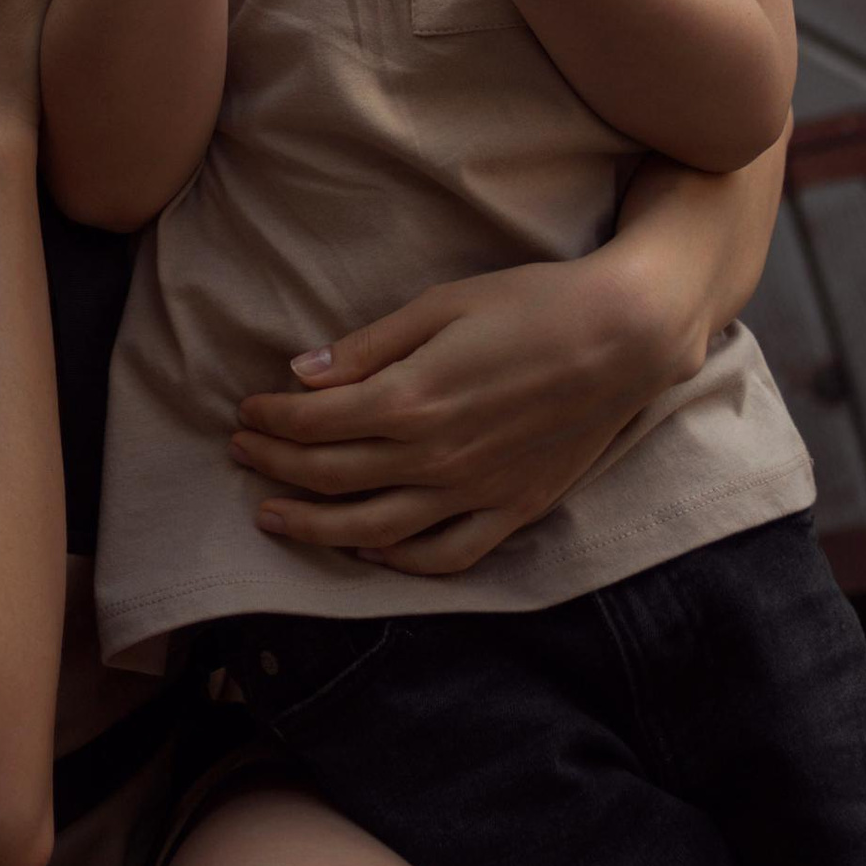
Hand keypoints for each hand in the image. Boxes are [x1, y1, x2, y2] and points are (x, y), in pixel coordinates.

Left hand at [230, 250, 676, 572]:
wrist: (624, 337)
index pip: (317, 422)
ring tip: (271, 517)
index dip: (272, 418)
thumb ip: (368, 347)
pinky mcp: (512, 510)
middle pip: (333, 476)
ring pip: (375, 530)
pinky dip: (398, 561)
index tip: (245, 409)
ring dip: (314, 526)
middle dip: (276, 465)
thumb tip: (301, 372)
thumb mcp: (441, 305)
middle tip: (240, 452)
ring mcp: (476, 492)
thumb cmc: (531, 305)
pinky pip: (446, 554)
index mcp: (413, 400)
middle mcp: (436, 457)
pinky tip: (367, 548)